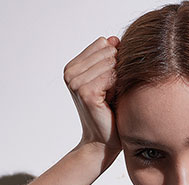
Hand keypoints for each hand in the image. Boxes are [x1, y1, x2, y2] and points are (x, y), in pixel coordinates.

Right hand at [63, 35, 121, 157]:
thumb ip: (109, 57)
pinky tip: (110, 103)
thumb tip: (113, 38)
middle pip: (108, 51)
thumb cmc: (109, 112)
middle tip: (111, 94)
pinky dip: (117, 89)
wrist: (103, 141)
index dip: (113, 62)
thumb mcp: (109, 80)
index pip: (103, 44)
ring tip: (110, 99)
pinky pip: (112, 76)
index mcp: (72, 66)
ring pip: (111, 63)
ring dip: (118, 81)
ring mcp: (75, 82)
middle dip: (117, 71)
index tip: (109, 84)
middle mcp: (70, 72)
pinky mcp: (85, 92)